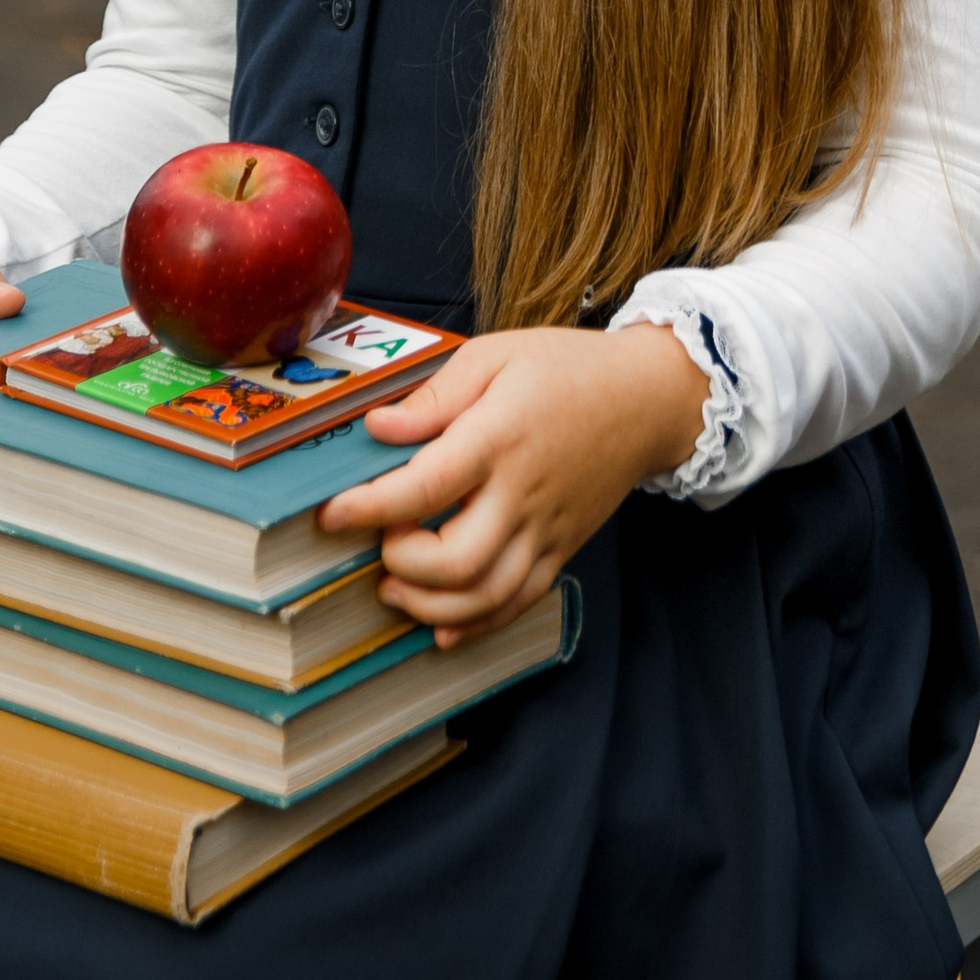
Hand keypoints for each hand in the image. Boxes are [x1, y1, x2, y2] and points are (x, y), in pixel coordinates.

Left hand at [318, 324, 708, 648]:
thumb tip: (378, 429)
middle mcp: (523, 492)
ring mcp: (546, 528)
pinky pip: (518, 602)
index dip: (370, 507)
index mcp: (499, 436)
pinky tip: (441, 624)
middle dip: (402, 563)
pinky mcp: (561, 549)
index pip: (426, 485)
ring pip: (486, 596)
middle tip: (378, 543)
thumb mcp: (496, 355)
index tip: (331, 514)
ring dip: (430, 605)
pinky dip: (476, 624)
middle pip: (457, 560)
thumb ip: (435, 396)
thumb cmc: (565, 369)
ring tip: (395, 586)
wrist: (648, 400)